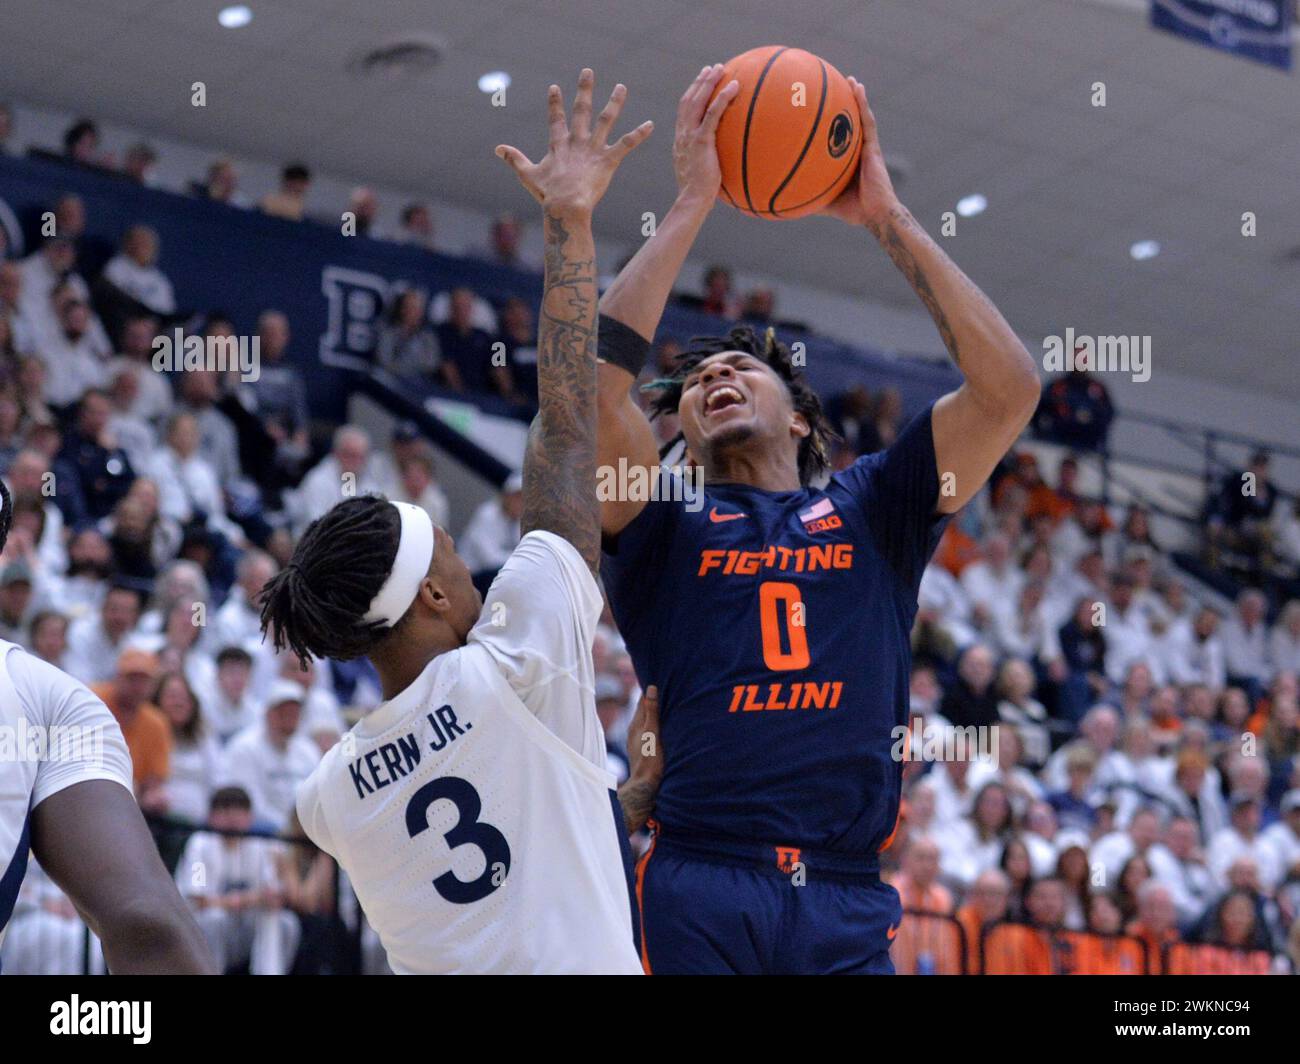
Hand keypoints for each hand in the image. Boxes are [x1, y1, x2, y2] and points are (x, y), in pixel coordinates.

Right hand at [496, 69, 652, 217]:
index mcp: (559, 145)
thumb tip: (497, 148)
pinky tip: (651, 124)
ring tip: (622, 87)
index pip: (556, 119)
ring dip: (615, 103)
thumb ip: (515, 159)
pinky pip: (626, 144)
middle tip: (588, 71)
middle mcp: (577, 141)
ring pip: (606, 120)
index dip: (555, 103)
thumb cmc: (547, 194)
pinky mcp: (608, 160)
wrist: (566, 206)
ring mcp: (593, 149)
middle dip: (584, 90)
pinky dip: (639, 134)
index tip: (555, 87)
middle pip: (582, 110)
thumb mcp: (527, 174)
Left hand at [624, 684, 662, 803]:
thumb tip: (650, 688)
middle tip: (667, 690)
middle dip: (653, 701)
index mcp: (636, 724)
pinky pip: (650, 732)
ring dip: (656, 714)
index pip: (642, 701)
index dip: (650, 691)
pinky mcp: (644, 750)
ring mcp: (639, 742)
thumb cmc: (650, 759)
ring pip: (647, 722)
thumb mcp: (653, 733)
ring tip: (668, 706)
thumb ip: (652, 712)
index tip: (660, 680)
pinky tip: (664, 728)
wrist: (645, 786)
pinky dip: (657, 726)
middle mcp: (635, 731)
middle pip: (644, 711)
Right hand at [673, 64, 739, 204]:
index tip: (701, 82)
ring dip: (709, 82)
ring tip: (720, 69)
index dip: (692, 94)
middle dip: (700, 82)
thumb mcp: (701, 171)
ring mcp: (690, 136)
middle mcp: (682, 133)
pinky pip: (713, 113)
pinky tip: (735, 86)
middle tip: (711, 68)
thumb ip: (707, 159)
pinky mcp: (701, 140)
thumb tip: (722, 159)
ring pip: (697, 101)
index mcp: (681, 139)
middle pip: (688, 100)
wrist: (693, 199)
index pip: (684, 110)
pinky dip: (722, 97)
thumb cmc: (699, 193)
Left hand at [817, 76, 899, 228]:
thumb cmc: (852, 210)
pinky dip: (863, 103)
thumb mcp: (823, 201)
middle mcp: (856, 150)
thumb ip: (807, 196)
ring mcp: (866, 147)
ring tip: (850, 80)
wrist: (875, 214)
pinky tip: (858, 88)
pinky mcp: (873, 146)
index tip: (815, 111)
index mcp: (845, 159)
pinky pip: (868, 121)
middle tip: (830, 87)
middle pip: (848, 124)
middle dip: (842, 105)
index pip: (835, 138)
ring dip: (856, 98)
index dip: (828, 124)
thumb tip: (782, 200)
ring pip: (860, 117)